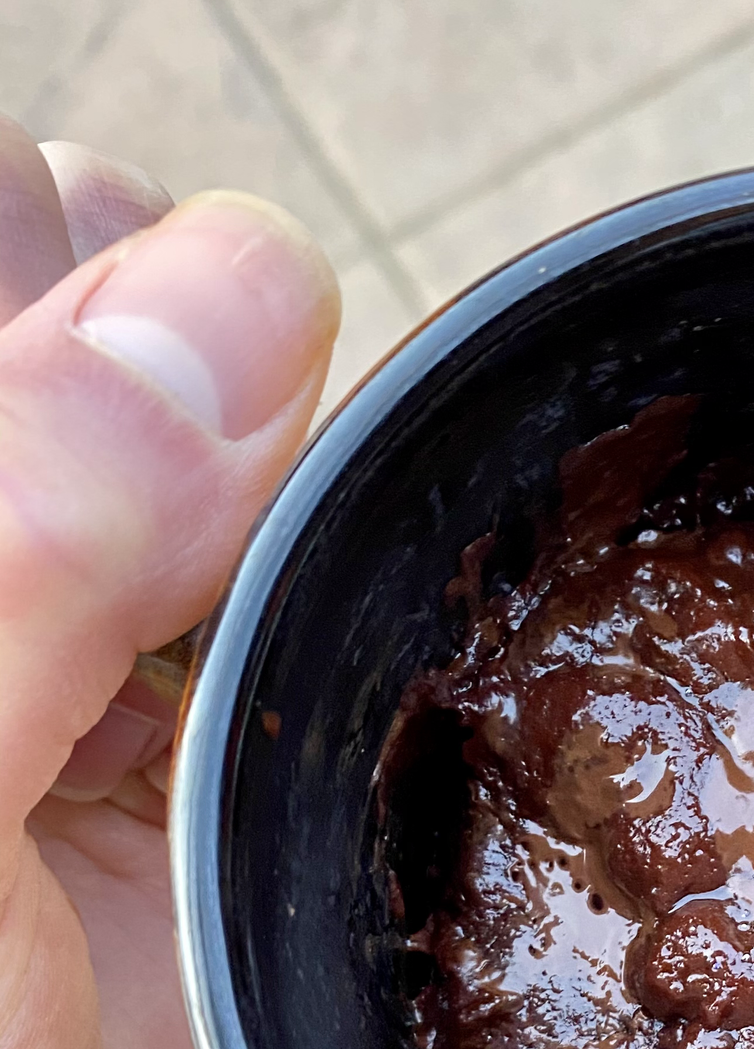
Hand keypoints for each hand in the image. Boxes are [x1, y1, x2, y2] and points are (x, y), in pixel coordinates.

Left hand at [0, 115, 338, 1048]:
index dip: (71, 256)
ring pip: (219, 474)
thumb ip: (23, 537)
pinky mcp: (204, 792)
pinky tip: (418, 605)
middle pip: (99, 351)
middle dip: (204, 357)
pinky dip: (372, 594)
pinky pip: (308, 626)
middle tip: (280, 464)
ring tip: (382, 506)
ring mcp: (77, 687)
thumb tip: (234, 283)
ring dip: (313, 469)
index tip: (174, 334)